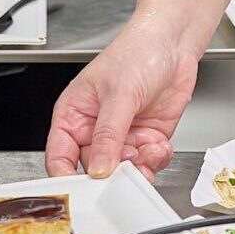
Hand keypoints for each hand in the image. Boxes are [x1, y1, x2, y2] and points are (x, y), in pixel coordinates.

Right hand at [44, 15, 197, 177]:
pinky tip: (158, 144)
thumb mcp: (119, 94)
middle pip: (94, 170)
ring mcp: (122, 135)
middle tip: (126, 171)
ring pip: (124, 172)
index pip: (59, 156)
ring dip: (139, 168)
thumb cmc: (137, 51)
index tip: (82, 191)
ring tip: (148, 151)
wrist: (174, 42)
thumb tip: (98, 169)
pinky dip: (155, 160)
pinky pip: (147, 163)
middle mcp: (95, 129)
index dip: (66, 178)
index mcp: (73, 115)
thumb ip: (108, 135)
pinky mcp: (146, 138)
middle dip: (113, 174)